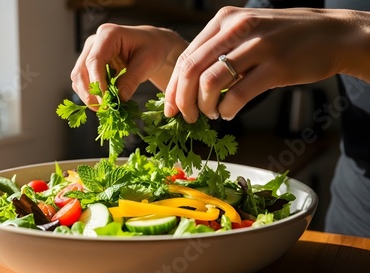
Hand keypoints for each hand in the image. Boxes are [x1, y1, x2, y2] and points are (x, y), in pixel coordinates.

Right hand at [70, 23, 187, 107]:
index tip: (105, 101)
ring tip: (103, 108)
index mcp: (108, 34)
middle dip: (89, 93)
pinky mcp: (89, 64)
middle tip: (103, 109)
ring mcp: (89, 52)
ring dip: (88, 95)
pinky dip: (90, 94)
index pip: (94, 61)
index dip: (97, 83)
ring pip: (78, 78)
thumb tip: (120, 98)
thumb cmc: (152, 48)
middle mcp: (94, 42)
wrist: (152, 44)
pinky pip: (83, 81)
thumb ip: (132, 79)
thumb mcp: (148, 62)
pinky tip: (103, 102)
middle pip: (81, 70)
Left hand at [164, 7, 369, 121]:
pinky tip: (228, 113)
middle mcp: (237, 28)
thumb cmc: (283, 38)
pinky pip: (238, 95)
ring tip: (211, 114)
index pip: (186, 57)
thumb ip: (219, 52)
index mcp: (224, 21)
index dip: (174, 87)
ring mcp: (257, 46)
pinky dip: (227, 109)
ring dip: (204, 106)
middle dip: (183, 100)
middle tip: (186, 117)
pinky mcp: (276, 66)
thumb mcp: (246, 32)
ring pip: (210, 82)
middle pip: (192, 70)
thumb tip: (189, 86)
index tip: (170, 107)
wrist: (332, 33)